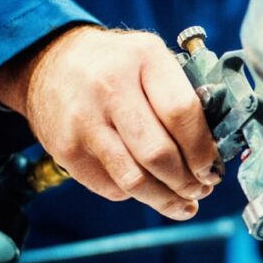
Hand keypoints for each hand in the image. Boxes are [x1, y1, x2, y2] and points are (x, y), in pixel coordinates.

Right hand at [0, 24, 220, 219]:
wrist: (49, 62)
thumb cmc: (116, 65)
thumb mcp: (152, 59)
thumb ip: (182, 94)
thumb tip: (214, 150)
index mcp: (143, 59)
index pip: (182, 113)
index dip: (202, 149)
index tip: (212, 166)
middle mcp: (110, 88)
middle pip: (158, 154)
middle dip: (188, 182)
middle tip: (201, 188)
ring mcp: (84, 122)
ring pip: (134, 180)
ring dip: (166, 199)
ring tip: (183, 203)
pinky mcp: (66, 150)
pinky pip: (111, 187)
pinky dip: (135, 194)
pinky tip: (149, 190)